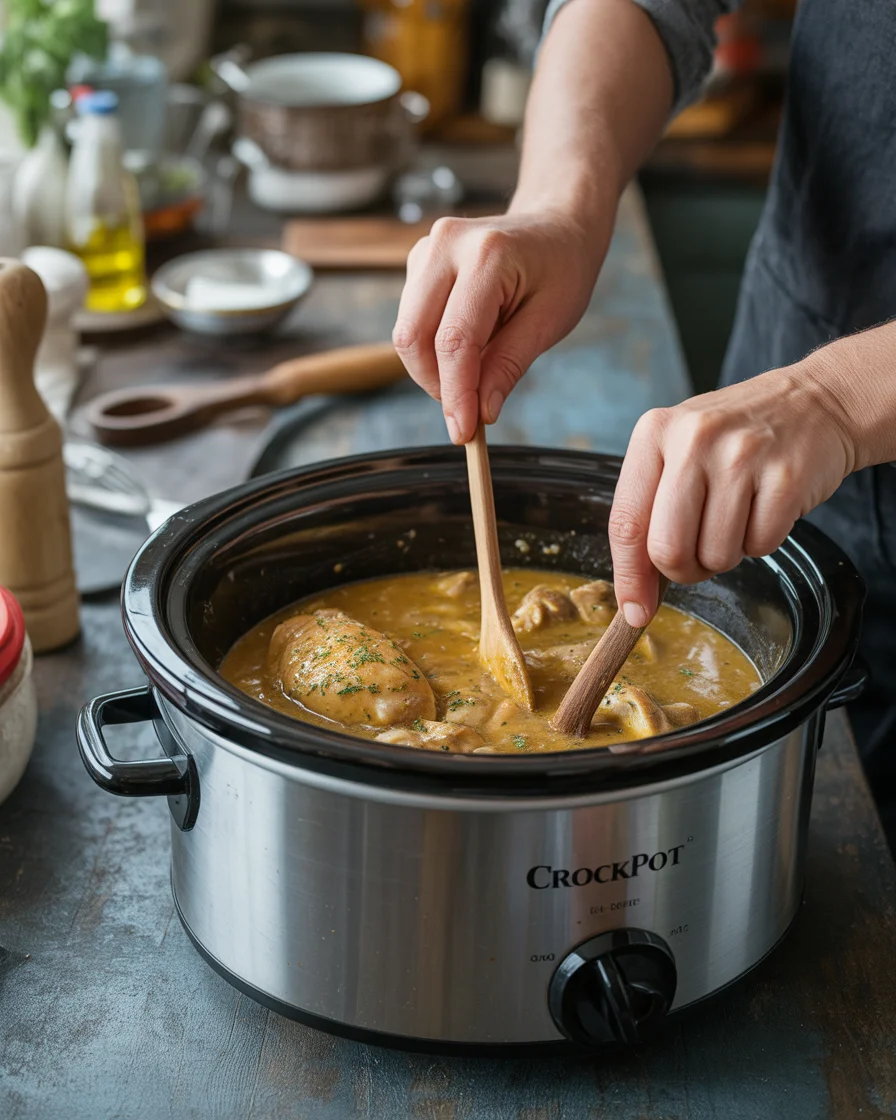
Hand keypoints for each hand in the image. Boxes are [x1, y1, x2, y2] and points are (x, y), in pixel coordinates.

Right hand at [392, 209, 608, 443]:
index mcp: (487, 255)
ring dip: (433, 369)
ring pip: (406, 332)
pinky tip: (468, 346)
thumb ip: (510, 365)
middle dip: (435, 384)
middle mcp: (446, 244)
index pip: (454, 340)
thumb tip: (481, 412)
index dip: (455, 393)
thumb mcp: (550, 320)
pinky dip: (432, 349)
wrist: (556, 223)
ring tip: (476, 372)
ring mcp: (427, 250)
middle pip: (413, 336)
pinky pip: (411, 321)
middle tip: (467, 411)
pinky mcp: (419, 262)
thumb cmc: (562, 269)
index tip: (463, 432)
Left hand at [609, 362, 859, 625]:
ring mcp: (742, 456)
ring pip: (716, 556)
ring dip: (726, 554)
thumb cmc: (735, 438)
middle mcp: (694, 439)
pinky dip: (762, 541)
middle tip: (700, 553)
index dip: (629, 577)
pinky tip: (765, 507)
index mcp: (654, 433)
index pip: (626, 523)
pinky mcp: (786, 477)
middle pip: (668, 550)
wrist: (814, 402)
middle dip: (684, 570)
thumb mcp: (679, 452)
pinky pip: (760, 546)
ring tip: (737, 515)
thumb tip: (635, 595)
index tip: (634, 610)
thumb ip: (650, 511)